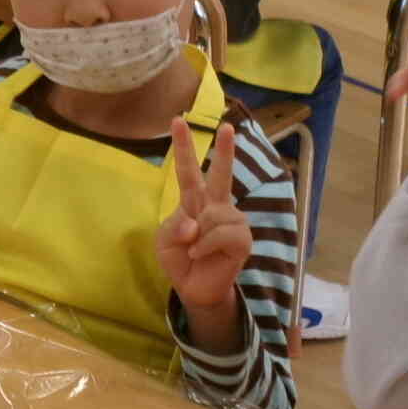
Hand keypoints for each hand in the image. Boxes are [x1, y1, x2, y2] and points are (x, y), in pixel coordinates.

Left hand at [157, 120, 252, 315]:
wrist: (194, 288)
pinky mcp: (242, 239)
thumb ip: (174, 226)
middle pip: (220, 174)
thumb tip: (195, 224)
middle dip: (225, 151)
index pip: (187, 170)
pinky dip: (206, 245)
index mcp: (195, 200)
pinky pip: (222, 233)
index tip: (177, 120)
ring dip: (199, 234)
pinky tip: (201, 254)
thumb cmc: (180, 259)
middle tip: (227, 126)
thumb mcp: (165, 240)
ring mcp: (232, 221)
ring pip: (214, 215)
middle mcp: (216, 205)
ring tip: (195, 249)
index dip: (183, 146)